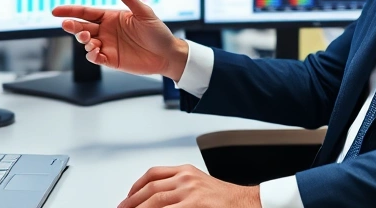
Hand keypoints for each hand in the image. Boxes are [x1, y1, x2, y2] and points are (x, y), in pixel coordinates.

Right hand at [52, 0, 187, 81]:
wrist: (167, 54)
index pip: (86, 12)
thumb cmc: (157, 31)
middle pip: (82, 27)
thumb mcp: (143, 12)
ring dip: (83, 40)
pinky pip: (95, 58)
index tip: (55, 11)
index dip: (70, 11)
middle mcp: (106, 30)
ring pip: (86, 42)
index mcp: (111, 17)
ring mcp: (107, 45)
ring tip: (89, 39)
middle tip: (66, 25)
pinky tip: (94, 53)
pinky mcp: (111, 60)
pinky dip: (91, 55)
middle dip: (72, 26)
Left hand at [119, 165, 260, 207]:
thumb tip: (155, 201)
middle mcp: (186, 178)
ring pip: (155, 201)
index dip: (136, 186)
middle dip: (132, 201)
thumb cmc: (225, 199)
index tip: (128, 197)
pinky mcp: (195, 205)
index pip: (153, 174)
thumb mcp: (199, 186)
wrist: (248, 203)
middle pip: (150, 189)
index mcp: (186, 171)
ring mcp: (190, 192)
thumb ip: (179, 189)